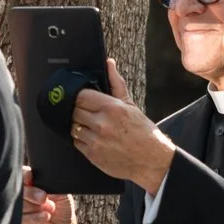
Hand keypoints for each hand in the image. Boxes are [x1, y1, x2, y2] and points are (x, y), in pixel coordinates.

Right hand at [19, 170, 79, 223]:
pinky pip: (17, 220)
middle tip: (43, 198)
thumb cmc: (63, 214)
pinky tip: (43, 218)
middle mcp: (22, 198)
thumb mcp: (62, 195)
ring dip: (33, 208)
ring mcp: (16, 212)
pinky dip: (31, 218)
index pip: (21, 176)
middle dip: (30, 193)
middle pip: (15, 189)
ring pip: (16, 205)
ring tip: (48, 211)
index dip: (25, 175)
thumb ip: (51, 184)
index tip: (32, 178)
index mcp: (31, 186)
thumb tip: (37, 178)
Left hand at [70, 60, 175, 192]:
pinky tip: (92, 137)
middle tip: (86, 112)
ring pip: (72, 127)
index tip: (81, 97)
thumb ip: (116, 84)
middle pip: (73, 111)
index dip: (78, 95)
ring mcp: (95, 140)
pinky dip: (80, 138)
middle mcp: (102, 124)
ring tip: (90, 125)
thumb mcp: (131, 105)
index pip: (81, 96)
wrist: (151, 160)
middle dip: (77, 110)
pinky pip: (75, 142)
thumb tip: (109, 63)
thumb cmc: (143, 132)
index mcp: (112, 108)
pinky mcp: (91, 155)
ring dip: (77, 124)